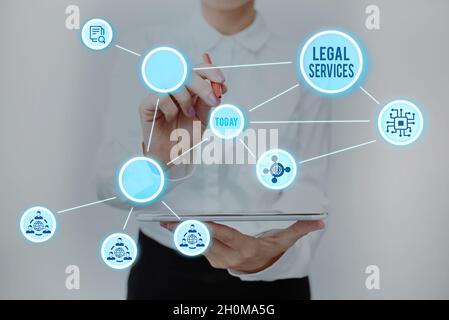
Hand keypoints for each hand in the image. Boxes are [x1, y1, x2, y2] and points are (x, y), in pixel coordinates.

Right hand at [139, 63, 226, 163]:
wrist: (172, 157)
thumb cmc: (185, 137)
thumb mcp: (203, 119)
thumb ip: (207, 102)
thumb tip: (218, 86)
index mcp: (188, 88)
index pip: (197, 69)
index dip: (210, 71)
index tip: (222, 81)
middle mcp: (173, 88)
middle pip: (185, 71)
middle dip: (203, 85)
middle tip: (213, 101)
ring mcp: (159, 94)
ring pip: (172, 81)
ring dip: (186, 99)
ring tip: (189, 114)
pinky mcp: (147, 104)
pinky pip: (160, 96)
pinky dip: (170, 108)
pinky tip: (170, 117)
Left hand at [163, 220, 323, 273]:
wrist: (259, 266)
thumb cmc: (270, 249)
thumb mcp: (284, 240)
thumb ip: (299, 229)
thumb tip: (320, 221)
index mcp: (245, 248)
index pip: (226, 235)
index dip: (210, 227)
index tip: (195, 220)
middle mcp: (228, 256)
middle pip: (205, 240)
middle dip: (186, 230)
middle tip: (167, 219)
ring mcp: (218, 260)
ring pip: (197, 244)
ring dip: (180, 234)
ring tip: (164, 222)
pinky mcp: (211, 258)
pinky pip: (195, 246)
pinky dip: (184, 237)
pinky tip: (172, 227)